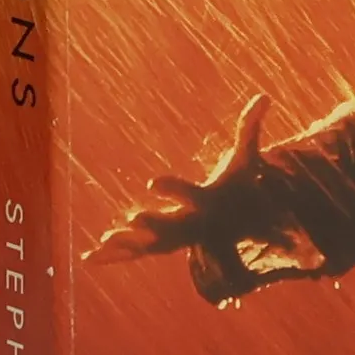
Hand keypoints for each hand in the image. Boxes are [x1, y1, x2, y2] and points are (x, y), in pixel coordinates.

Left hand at [87, 94, 272, 265]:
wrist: (247, 223)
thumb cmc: (240, 185)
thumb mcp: (246, 157)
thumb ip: (250, 128)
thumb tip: (264, 96)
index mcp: (208, 201)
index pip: (189, 194)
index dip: (171, 188)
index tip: (150, 182)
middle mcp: (193, 223)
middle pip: (170, 226)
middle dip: (151, 224)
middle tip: (130, 219)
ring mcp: (179, 238)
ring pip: (150, 245)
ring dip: (127, 245)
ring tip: (103, 244)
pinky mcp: (167, 243)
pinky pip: (140, 252)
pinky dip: (116, 256)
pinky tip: (90, 258)